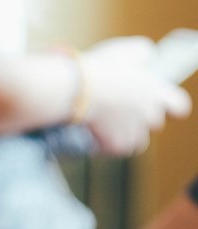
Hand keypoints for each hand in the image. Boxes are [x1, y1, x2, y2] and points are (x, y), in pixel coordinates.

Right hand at [82, 36, 191, 155]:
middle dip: (141, 119)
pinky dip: (108, 145)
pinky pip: (116, 150)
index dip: (170, 107)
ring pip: (136, 141)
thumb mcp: (128, 50)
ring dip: (126, 135)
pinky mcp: (115, 145)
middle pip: (154, 125)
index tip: (160, 105)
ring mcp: (133, 133)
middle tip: (123, 111)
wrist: (77, 90)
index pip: (180, 108)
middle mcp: (149, 116)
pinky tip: (98, 134)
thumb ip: (145, 55)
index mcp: (156, 93)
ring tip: (110, 126)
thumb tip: (148, 58)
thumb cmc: (101, 68)